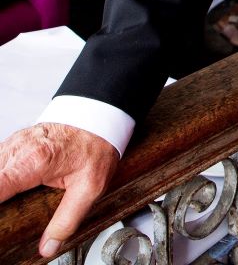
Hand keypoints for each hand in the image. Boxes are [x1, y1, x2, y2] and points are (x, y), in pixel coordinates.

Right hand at [0, 123, 119, 257]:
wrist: (101, 117)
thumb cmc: (96, 146)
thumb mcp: (89, 187)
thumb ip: (67, 219)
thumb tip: (49, 246)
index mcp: (33, 162)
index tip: (2, 216)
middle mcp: (18, 150)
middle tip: (8, 211)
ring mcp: (13, 143)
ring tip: (9, 203)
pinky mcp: (13, 142)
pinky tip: (7, 187)